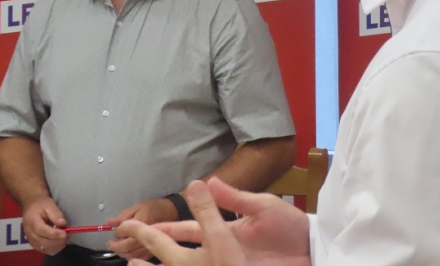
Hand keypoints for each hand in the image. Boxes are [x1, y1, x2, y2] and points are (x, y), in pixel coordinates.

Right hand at [22, 197, 67, 255]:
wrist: (31, 207)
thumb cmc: (41, 204)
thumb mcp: (49, 205)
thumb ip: (56, 214)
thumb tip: (63, 224)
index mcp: (32, 221)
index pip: (42, 231)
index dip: (54, 234)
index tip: (65, 234)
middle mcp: (29, 233)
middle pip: (43, 242)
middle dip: (58, 240)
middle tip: (69, 233)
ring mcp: (31, 240)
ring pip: (45, 248)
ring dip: (58, 245)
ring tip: (65, 236)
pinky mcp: (35, 244)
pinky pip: (45, 250)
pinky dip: (55, 248)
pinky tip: (60, 240)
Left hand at [107, 197, 178, 259]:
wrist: (172, 211)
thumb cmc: (154, 207)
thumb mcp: (138, 206)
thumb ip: (123, 215)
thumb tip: (110, 222)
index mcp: (144, 222)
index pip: (126, 232)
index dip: (117, 232)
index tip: (114, 230)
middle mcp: (148, 236)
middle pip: (127, 247)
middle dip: (115, 246)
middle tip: (110, 243)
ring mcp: (151, 245)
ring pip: (131, 255)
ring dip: (121, 253)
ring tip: (117, 247)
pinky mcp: (153, 250)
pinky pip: (139, 257)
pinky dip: (130, 256)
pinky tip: (127, 252)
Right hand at [120, 177, 309, 265]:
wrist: (314, 250)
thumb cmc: (291, 227)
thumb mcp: (263, 207)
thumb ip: (235, 196)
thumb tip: (205, 181)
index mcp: (226, 231)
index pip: (188, 228)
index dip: (164, 227)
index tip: (140, 225)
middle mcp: (222, 251)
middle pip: (180, 251)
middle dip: (154, 247)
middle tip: (124, 247)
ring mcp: (227, 265)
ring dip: (163, 265)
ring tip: (135, 265)